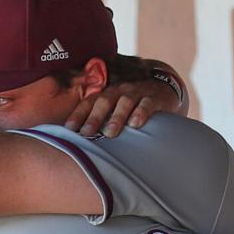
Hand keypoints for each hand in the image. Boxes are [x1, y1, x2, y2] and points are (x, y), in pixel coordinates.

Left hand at [63, 77, 183, 137]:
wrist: (164, 91)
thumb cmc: (133, 108)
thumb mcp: (115, 111)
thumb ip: (100, 123)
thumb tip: (77, 142)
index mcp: (107, 95)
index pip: (89, 102)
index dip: (79, 114)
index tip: (69, 128)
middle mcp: (120, 91)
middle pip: (105, 101)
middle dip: (94, 117)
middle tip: (86, 133)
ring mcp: (138, 93)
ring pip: (125, 102)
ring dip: (116, 117)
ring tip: (110, 133)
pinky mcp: (156, 98)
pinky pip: (147, 104)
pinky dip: (141, 112)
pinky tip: (136, 123)